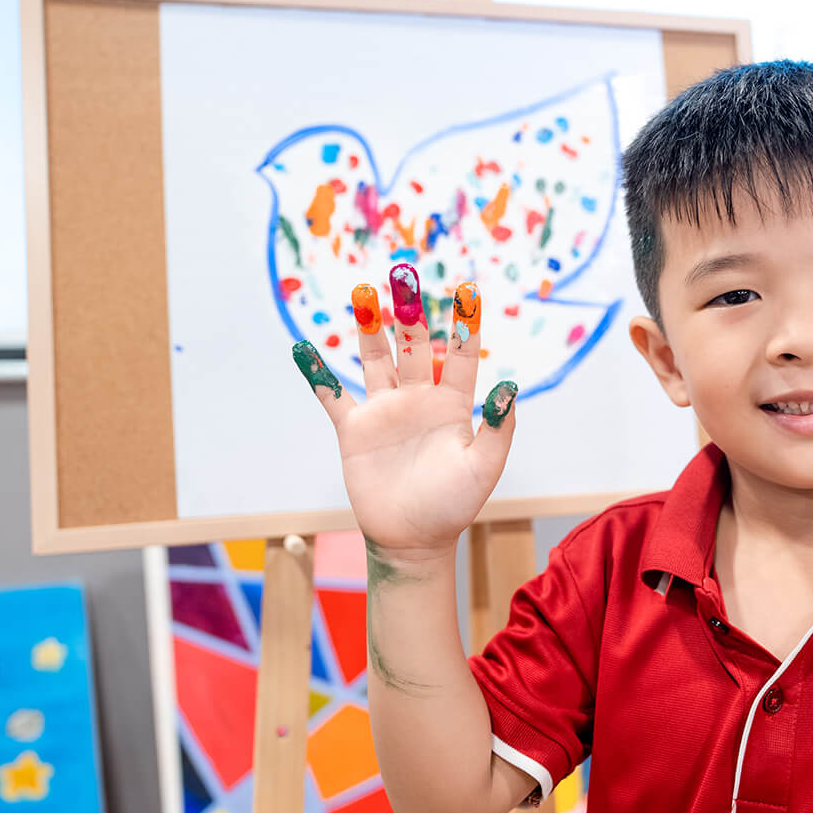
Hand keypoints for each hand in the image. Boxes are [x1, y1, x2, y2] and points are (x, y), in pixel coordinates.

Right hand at [294, 267, 518, 559]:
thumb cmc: (455, 505)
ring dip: (370, 329)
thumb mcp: (484, 467)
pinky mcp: (355, 430)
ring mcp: (385, 410)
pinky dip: (317, 374)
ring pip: (375, 359)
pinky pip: (332, 396)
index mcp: (453, 404)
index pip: (462, 355)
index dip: (464, 324)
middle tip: (404, 273)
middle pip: (414, 345)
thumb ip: (498, 428)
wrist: (414, 540)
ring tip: (365, 293)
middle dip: (410, 311)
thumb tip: (510, 386)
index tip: (468, 289)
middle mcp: (418, 398)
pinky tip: (302, 348)